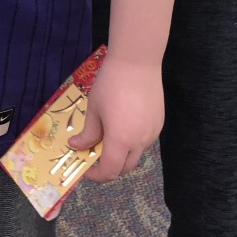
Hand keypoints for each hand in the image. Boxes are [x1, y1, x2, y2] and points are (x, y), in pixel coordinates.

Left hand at [70, 55, 163, 181]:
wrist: (137, 61)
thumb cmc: (110, 83)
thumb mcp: (94, 108)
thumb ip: (87, 132)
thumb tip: (76, 146)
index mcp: (120, 140)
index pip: (110, 171)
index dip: (96, 175)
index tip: (86, 168)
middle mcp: (140, 142)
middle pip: (125, 168)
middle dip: (109, 168)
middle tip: (95, 156)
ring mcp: (152, 133)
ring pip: (136, 155)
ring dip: (122, 154)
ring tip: (109, 137)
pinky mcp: (159, 123)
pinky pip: (145, 141)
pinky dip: (133, 142)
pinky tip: (125, 124)